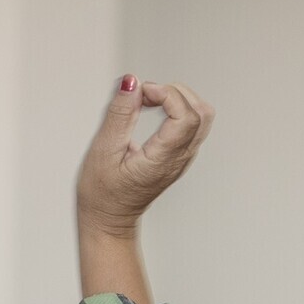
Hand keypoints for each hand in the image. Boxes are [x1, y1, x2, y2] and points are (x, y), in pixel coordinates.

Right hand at [77, 76, 212, 234]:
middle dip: (174, 92)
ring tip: (148, 100)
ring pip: (201, 117)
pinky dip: (175, 108)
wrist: (109, 220)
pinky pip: (191, 124)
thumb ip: (119, 114)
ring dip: (177, 98)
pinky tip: (152, 110)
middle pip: (201, 112)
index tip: (142, 93)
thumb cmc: (103, 194)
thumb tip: (132, 83)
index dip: (167, 94)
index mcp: (163, 160)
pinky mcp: (178, 156)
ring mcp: (182, 159)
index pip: (186, 116)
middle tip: (144, 95)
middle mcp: (179, 159)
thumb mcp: (103, 151)